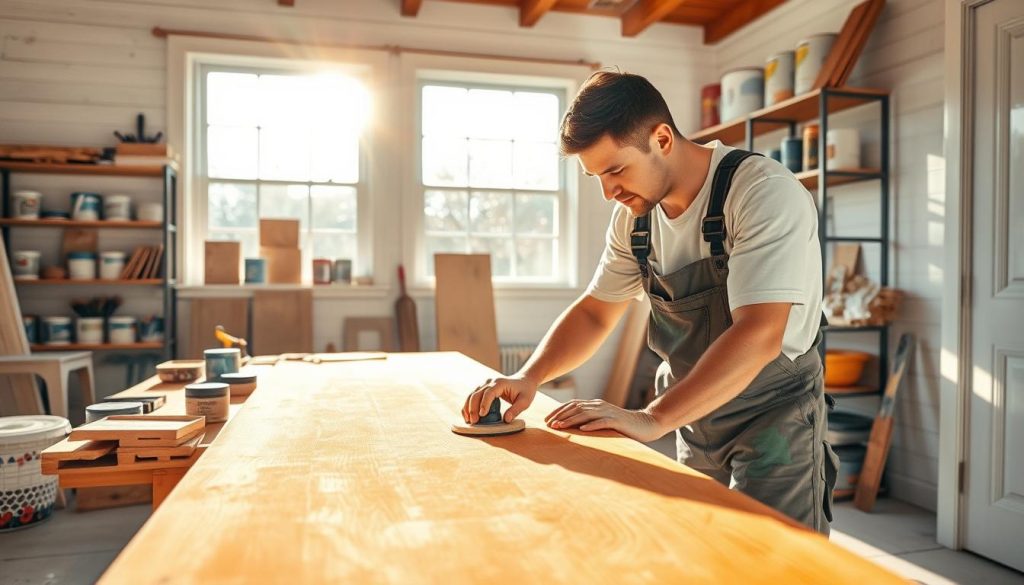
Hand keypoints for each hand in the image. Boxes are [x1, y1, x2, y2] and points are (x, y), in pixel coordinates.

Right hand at [462, 375, 537, 423]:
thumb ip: (516, 410)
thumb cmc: (526, 390)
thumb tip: (506, 420)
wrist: (524, 380)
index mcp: (501, 383)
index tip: (482, 415)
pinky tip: (467, 416)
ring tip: (468, 420)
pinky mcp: (483, 388)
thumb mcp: (525, 401)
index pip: (489, 393)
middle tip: (474, 422)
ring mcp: (486, 384)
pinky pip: (473, 396)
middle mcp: (491, 382)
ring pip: (472, 394)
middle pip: (477, 394)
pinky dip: (468, 406)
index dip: (484, 404)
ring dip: (468, 407)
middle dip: (473, 408)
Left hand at [544, 399, 665, 442]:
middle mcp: (600, 406)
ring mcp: (608, 412)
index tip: (547, 420)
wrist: (646, 424)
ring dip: (571, 420)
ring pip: (586, 413)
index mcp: (595, 405)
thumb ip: (590, 420)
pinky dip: (591, 425)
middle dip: (560, 415)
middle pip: (576, 407)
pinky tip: (582, 430)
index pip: (573, 404)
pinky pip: (602, 422)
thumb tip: (571, 426)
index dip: (558, 411)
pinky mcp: (617, 421)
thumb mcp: (603, 421)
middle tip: (548, 424)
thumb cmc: (623, 426)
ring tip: (559, 426)